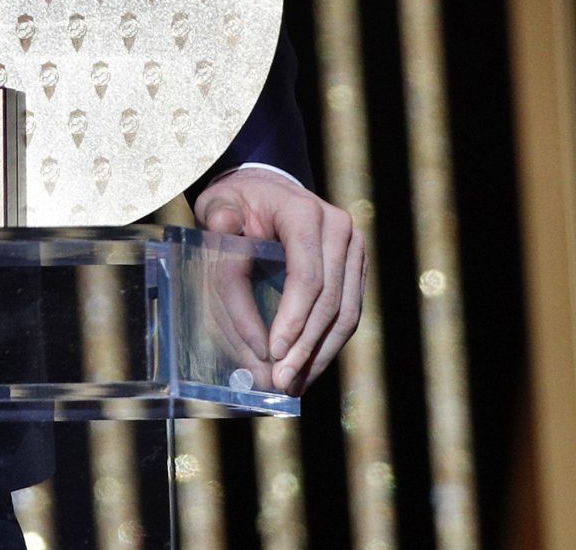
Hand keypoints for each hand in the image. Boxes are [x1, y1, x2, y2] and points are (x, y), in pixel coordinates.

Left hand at [194, 167, 364, 393]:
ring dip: (319, 354)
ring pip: (346, 314)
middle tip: (280, 381)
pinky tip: (307, 367)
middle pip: (330, 300)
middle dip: (305, 346)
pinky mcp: (356, 270)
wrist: (267, 191)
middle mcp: (338, 229)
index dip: (293, 318)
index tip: (273, 352)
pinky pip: (349, 314)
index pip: (308, 275)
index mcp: (305, 212)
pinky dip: (328, 344)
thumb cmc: (238, 202)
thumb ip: (220, 222)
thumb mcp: (219, 204)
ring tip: (293, 385)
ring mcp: (354, 250)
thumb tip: (226, 234)